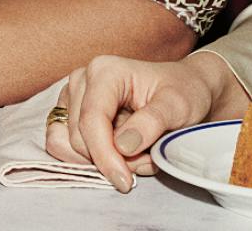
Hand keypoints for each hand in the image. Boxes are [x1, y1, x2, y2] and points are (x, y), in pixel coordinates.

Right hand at [43, 52, 241, 192]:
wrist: (184, 89)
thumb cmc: (183, 92)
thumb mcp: (178, 106)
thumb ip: (152, 123)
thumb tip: (122, 145)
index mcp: (105, 71)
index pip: (92, 120)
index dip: (105, 156)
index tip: (125, 181)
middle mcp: (82, 80)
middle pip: (79, 138)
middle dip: (111, 159)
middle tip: (147, 160)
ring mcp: (73, 97)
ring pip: (70, 146)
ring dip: (102, 161)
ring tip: (138, 154)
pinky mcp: (71, 114)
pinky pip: (67, 147)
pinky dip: (94, 159)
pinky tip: (121, 154)